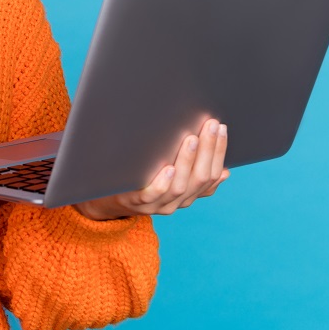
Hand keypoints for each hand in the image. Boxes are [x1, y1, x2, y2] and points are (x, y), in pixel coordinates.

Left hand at [74, 118, 229, 220]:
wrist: (104, 197)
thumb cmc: (138, 177)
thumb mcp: (168, 174)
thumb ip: (192, 172)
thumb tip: (225, 171)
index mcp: (188, 194)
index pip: (211, 174)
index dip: (219, 151)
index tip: (221, 127)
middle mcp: (176, 201)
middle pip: (200, 178)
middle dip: (208, 149)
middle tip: (210, 124)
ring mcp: (156, 204)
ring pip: (180, 186)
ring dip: (188, 161)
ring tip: (191, 139)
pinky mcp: (135, 202)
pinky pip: (153, 195)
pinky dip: (163, 182)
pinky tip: (169, 168)